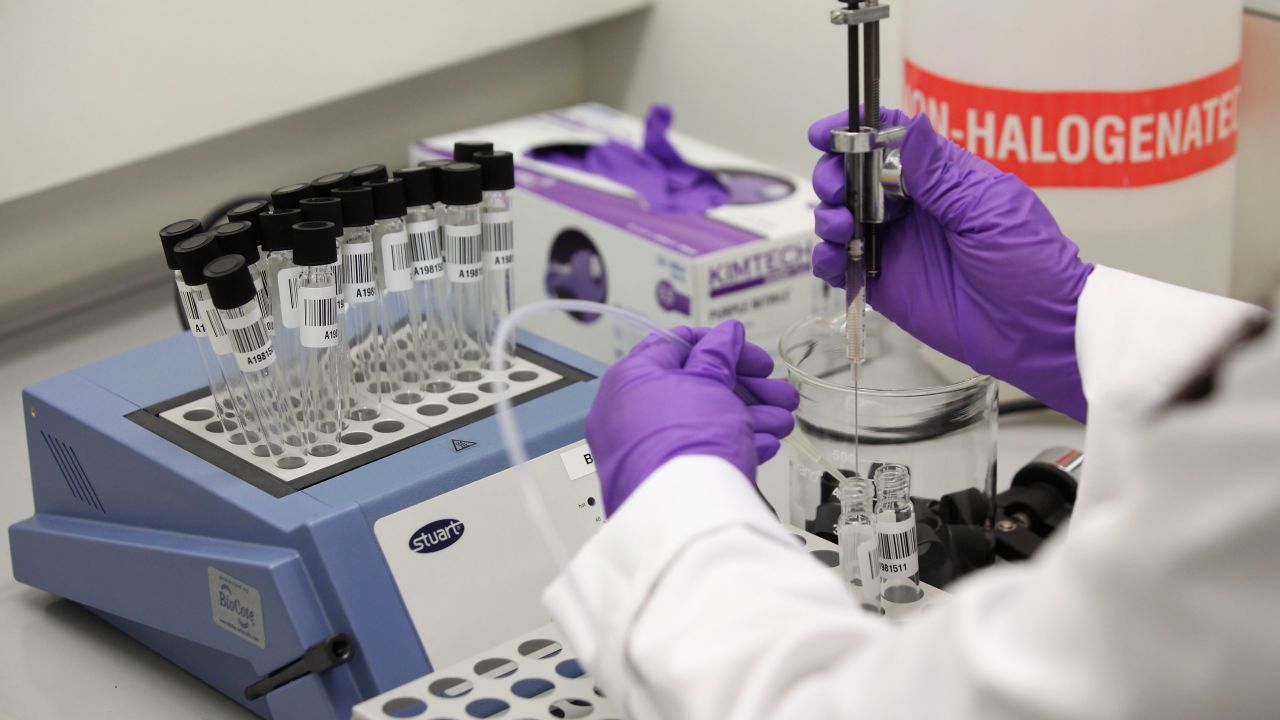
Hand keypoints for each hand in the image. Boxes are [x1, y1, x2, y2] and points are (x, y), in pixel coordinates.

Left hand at [586, 320, 799, 514]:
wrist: (682, 515)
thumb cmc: (685, 442)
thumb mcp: (710, 383)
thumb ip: (719, 354)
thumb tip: (725, 334)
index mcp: (631, 379)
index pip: (675, 345)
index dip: (720, 345)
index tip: (752, 357)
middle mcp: (630, 413)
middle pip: (696, 386)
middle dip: (747, 389)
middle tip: (779, 394)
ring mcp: (644, 449)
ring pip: (703, 421)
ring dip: (749, 417)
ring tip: (783, 423)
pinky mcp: (662, 479)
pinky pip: (699, 452)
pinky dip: (732, 444)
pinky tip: (764, 445)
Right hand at [809, 108, 1093, 421]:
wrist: (1036, 328)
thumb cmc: (1029, 263)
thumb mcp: (986, 209)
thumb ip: (939, 173)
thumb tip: (911, 125)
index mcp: (938, 178)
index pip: (888, 140)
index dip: (853, 130)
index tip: (824, 134)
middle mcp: (910, 207)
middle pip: (853, 176)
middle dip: (833, 176)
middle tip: (838, 191)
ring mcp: (895, 245)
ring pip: (840, 218)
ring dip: (828, 216)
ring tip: (844, 229)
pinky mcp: (884, 284)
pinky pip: (841, 266)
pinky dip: (826, 258)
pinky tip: (835, 258)